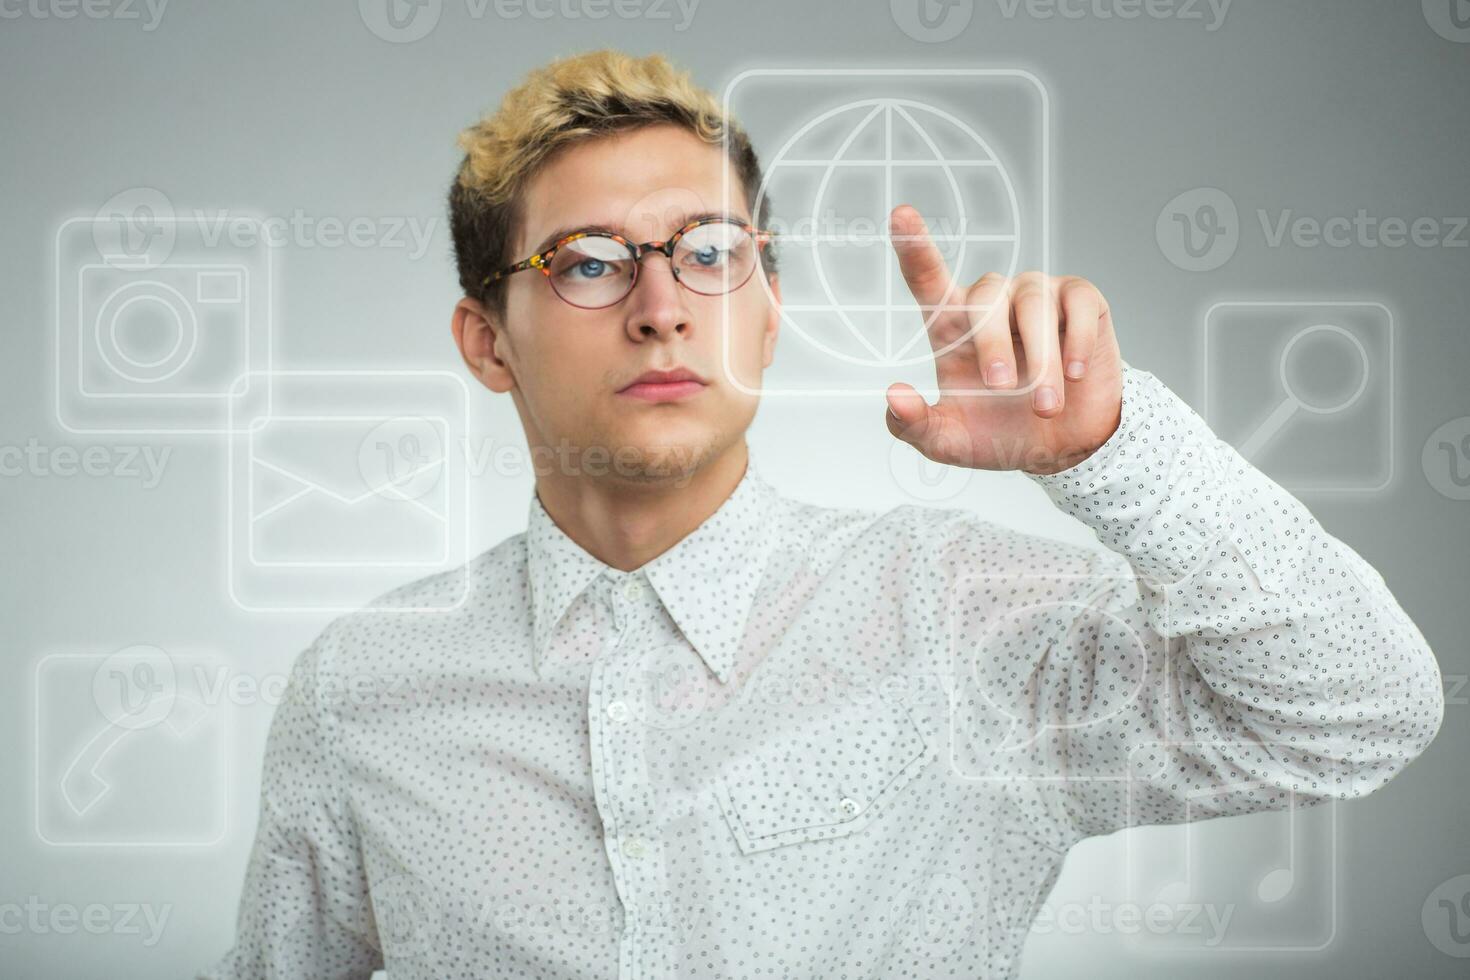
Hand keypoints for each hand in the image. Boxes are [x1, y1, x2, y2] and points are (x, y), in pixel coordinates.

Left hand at [883, 205, 1123, 474]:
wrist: (1064, 447)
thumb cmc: (1001, 434)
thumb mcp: (950, 443)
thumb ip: (914, 425)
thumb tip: (893, 395)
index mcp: (953, 327)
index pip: (928, 280)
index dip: (915, 246)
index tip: (901, 215)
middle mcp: (993, 301)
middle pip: (984, 298)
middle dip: (992, 346)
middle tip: (1003, 389)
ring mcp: (1037, 295)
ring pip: (1033, 306)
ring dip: (1040, 362)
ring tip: (1046, 405)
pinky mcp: (1081, 300)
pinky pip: (1077, 304)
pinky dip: (1077, 342)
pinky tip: (1076, 374)